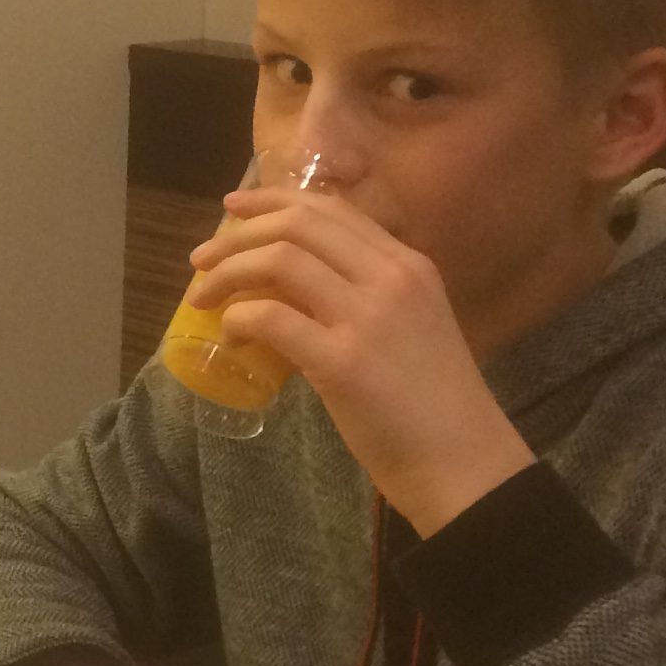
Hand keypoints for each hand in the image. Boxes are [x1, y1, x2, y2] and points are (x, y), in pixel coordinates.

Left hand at [190, 184, 532, 532]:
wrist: (464, 464)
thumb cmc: (433, 405)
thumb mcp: (409, 327)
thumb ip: (363, 298)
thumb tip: (291, 292)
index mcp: (408, 265)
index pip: (330, 209)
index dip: (272, 201)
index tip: (232, 211)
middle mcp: (391, 278)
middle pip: (297, 225)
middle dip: (237, 235)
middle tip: (201, 259)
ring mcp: (368, 317)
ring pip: (278, 261)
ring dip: (227, 274)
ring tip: (203, 298)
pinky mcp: (344, 362)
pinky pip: (270, 318)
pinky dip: (238, 321)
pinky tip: (232, 339)